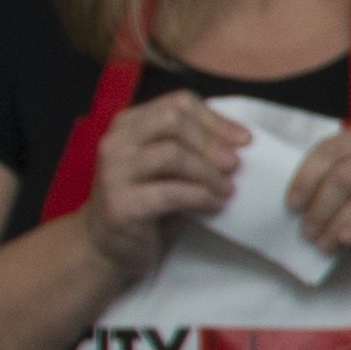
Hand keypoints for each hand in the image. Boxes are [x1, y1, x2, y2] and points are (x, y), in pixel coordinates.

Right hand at [71, 94, 243, 280]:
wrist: (106, 246)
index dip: (216, 118)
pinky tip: (216, 204)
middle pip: (172, 121)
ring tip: (228, 188)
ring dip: (208, 172)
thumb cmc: (146, 204)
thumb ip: (190, 149)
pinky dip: (201, 196)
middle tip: (235, 164)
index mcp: (129, 124)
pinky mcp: (121, 204)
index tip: (244, 139)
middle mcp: (116, 142)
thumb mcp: (167, 169)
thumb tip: (239, 143)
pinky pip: (170, 192)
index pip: (177, 103)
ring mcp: (114, 172)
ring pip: (171, 154)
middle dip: (211, 141)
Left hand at [280, 118, 350, 265]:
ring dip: (338, 224)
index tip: (292, 205)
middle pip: (346, 174)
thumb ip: (344, 174)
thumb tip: (300, 198)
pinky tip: (348, 241)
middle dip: (320, 207)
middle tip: (307, 232)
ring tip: (324, 244)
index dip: (306, 178)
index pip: (332, 149)